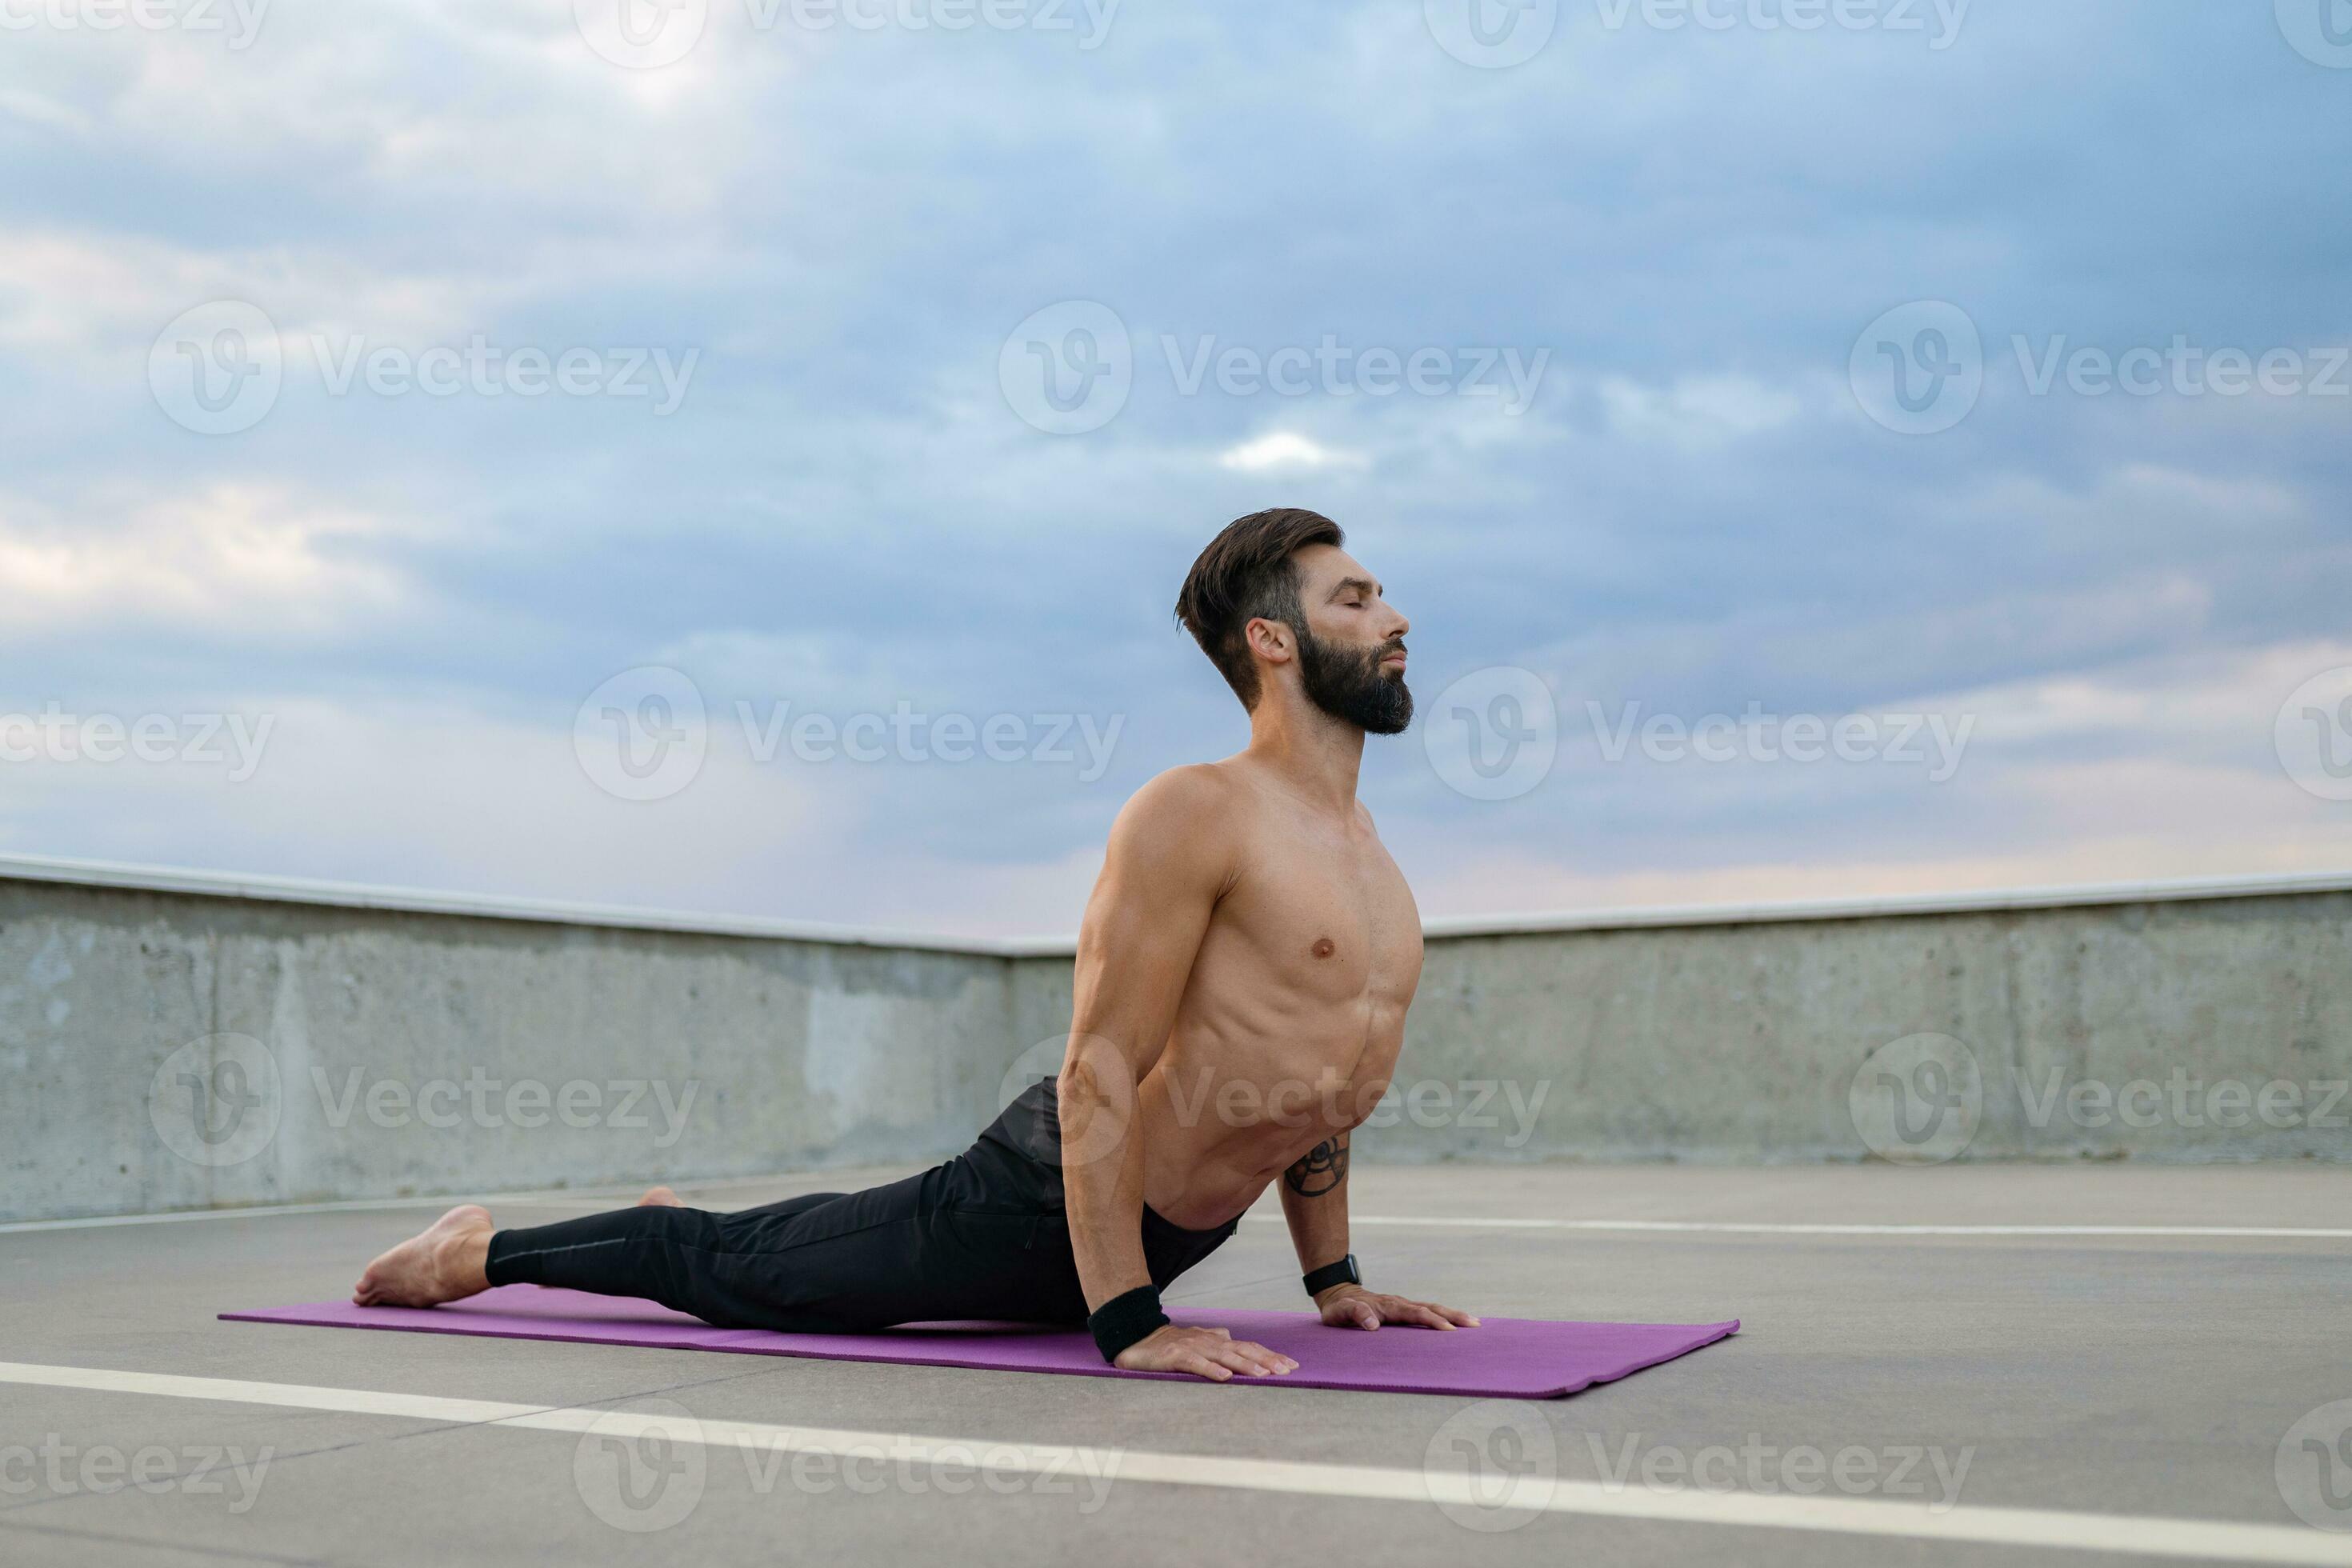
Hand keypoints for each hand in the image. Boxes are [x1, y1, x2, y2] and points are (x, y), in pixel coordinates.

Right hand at [1113, 1323, 1298, 1380]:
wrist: (1136, 1338)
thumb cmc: (1167, 1343)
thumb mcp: (1195, 1340)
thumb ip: (1214, 1339)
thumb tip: (1230, 1336)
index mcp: (1215, 1340)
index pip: (1248, 1346)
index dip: (1269, 1355)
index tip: (1291, 1365)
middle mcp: (1208, 1341)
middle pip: (1243, 1350)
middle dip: (1267, 1360)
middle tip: (1287, 1370)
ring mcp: (1192, 1347)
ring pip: (1224, 1356)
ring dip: (1245, 1365)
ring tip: (1264, 1375)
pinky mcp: (1175, 1356)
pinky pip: (1196, 1364)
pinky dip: (1211, 1370)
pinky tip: (1225, 1378)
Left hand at [1315, 1284, 1480, 1331]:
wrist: (1339, 1294)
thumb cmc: (1340, 1308)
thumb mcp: (1341, 1313)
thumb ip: (1356, 1315)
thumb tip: (1373, 1325)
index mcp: (1389, 1306)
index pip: (1415, 1313)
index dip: (1432, 1321)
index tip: (1449, 1330)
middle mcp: (1400, 1303)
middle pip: (1431, 1307)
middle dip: (1453, 1315)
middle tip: (1475, 1324)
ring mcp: (1403, 1305)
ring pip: (1432, 1308)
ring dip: (1453, 1314)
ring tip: (1474, 1323)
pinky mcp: (1404, 1309)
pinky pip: (1427, 1311)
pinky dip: (1444, 1316)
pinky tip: (1456, 1323)